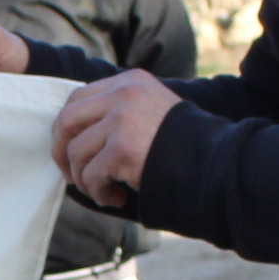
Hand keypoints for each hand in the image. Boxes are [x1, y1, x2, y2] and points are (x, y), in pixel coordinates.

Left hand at [51, 70, 179, 207]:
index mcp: (130, 81)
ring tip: (105, 192)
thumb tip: (73, 138)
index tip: (72, 154)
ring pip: (76, 153)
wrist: (216, 163)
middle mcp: (124, 94)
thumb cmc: (183, 146)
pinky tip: (117, 198)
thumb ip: (120, 112)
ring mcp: (122, 119)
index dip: (67, 130)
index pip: (77, 99)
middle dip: (62, 153)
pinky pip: (92, 175)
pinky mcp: (123, 148)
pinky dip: (99, 193)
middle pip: (66, 121)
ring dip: (85, 180)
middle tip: (73, 177)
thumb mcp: (152, 112)